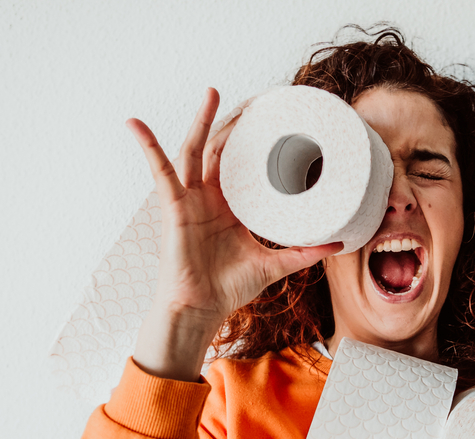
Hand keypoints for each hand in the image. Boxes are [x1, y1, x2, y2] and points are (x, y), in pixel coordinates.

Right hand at [127, 89, 341, 379]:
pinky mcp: (173, 207)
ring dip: (201, 121)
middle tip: (254, 100)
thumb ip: (304, 253)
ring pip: (194, 150)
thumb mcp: (274, 265)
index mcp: (230, 207)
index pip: (243, 165)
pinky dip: (147, 147)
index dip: (256, 144)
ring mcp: (189, 200)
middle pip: (220, 149)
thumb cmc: (228, 288)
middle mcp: (208, 198)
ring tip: (214, 93)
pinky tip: (135, 124)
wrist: (201, 308)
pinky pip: (160, 172)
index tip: (275, 122)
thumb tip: (338, 244)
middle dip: (234, 122)